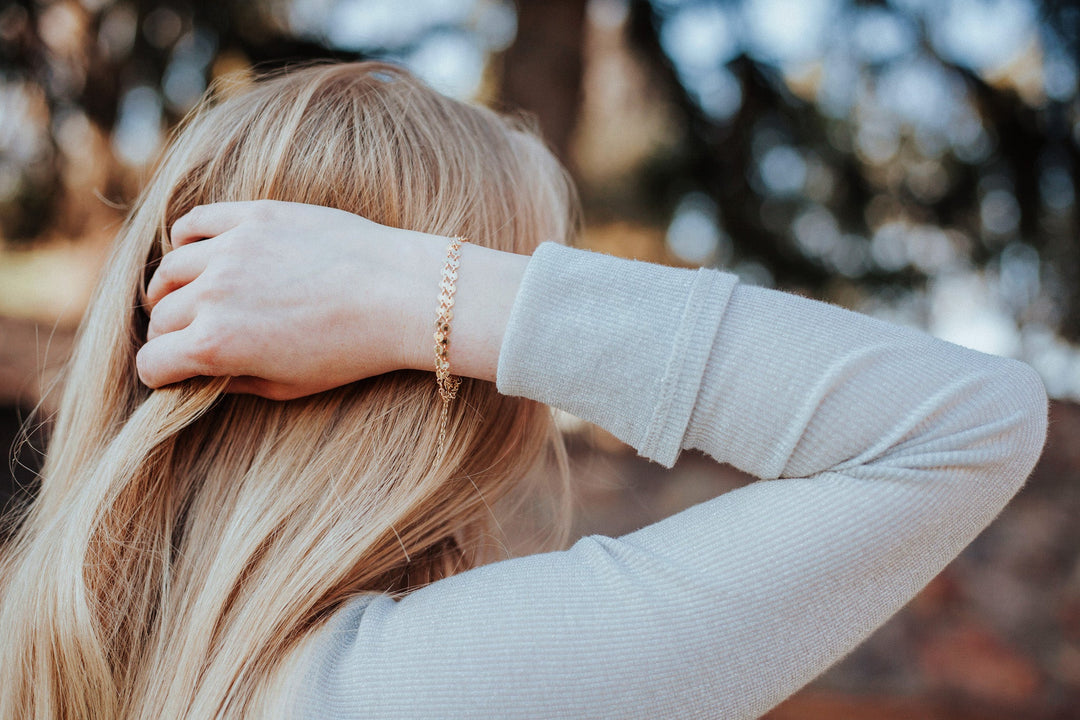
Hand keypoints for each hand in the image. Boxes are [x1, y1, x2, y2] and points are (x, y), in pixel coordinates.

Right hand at [138, 200, 444, 399]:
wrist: (399, 294)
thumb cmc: (351, 350)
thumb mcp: (288, 385)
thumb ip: (234, 380)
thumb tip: (205, 376)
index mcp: (214, 344)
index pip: (151, 362)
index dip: (161, 374)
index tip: (172, 374)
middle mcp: (211, 294)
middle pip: (160, 317)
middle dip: (169, 335)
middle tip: (191, 340)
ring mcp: (229, 249)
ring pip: (169, 269)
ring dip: (172, 290)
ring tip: (192, 298)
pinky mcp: (253, 215)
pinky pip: (194, 222)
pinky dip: (186, 239)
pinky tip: (200, 253)